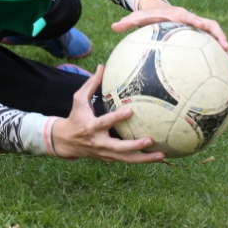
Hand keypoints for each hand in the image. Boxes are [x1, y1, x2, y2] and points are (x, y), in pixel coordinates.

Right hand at [49, 66, 164, 162]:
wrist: (66, 141)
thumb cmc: (75, 116)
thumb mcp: (79, 100)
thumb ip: (91, 84)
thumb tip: (102, 66)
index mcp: (91, 126)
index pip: (105, 123)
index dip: (117, 118)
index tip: (130, 111)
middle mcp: (98, 142)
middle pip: (118, 148)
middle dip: (134, 145)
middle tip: (150, 139)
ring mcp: (104, 153)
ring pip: (125, 159)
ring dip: (144, 159)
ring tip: (161, 155)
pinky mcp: (108, 159)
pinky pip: (126, 160)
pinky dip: (140, 160)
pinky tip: (155, 157)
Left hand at [112, 0, 227, 61]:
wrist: (158, 11)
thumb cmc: (148, 17)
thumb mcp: (138, 18)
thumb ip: (127, 23)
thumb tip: (113, 27)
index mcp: (180, 16)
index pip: (193, 19)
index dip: (200, 24)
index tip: (205, 29)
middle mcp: (193, 21)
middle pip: (212, 27)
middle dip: (221, 38)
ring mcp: (197, 29)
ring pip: (215, 37)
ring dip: (225, 48)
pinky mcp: (199, 38)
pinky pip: (211, 46)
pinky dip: (217, 56)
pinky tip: (222, 71)